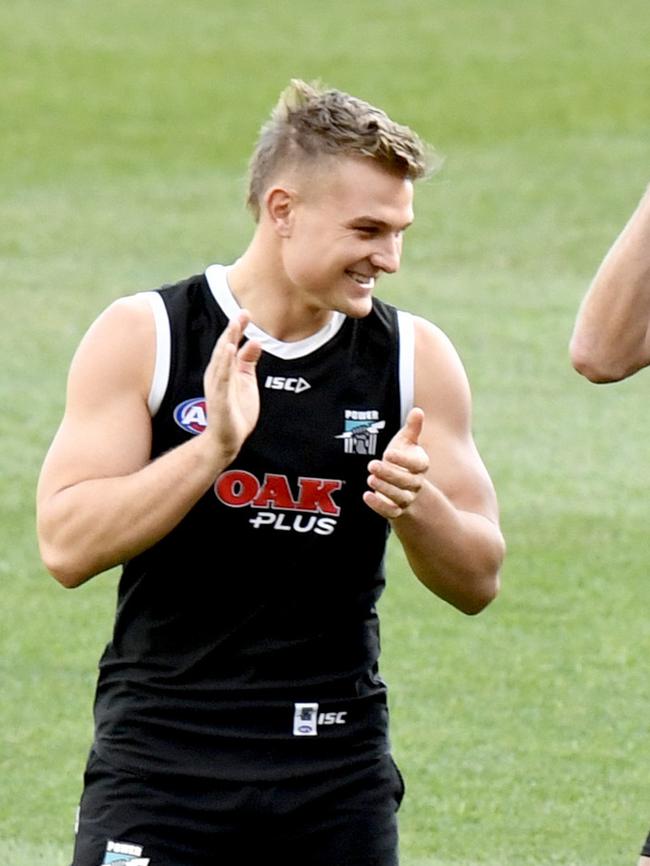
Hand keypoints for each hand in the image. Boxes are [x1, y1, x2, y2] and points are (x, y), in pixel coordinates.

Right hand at [203, 311, 261, 462]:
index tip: (246, 312)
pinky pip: (222, 379)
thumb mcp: (246, 380)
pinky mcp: (219, 399)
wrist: (228, 438)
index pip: (230, 344)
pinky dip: (225, 365)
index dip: (237, 328)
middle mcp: (218, 375)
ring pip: (221, 361)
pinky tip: (229, 352)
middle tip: (242, 313)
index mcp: (224, 369)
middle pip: (224, 348)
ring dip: (227, 343)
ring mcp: (217, 386)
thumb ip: (248, 361)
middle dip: (232, 330)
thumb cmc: (236, 409)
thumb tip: (255, 341)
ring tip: (234, 327)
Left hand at [363, 408, 428, 518]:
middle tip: (372, 464)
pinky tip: (366, 495)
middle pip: (407, 482)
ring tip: (370, 478)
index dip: (403, 461)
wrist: (402, 484)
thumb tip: (418, 410)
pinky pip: (390, 512)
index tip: (388, 453)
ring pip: (399, 497)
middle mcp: (416, 484)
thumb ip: (413, 428)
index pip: (417, 466)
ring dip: (384, 488)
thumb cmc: (403, 458)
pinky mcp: (396, 509)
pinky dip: (379, 506)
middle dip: (389, 474)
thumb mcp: (407, 442)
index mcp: (421, 466)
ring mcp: (407, 498)